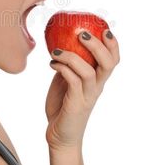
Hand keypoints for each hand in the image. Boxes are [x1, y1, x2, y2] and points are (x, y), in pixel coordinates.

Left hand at [45, 29, 119, 149]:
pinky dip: (62, 68)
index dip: (113, 44)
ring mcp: (87, 96)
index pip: (114, 60)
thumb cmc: (63, 106)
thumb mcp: (67, 81)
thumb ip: (69, 65)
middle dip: (97, 45)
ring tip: (55, 50)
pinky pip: (72, 81)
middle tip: (81, 33)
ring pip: (88, 71)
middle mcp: (97, 87)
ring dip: (71, 56)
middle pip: (108, 63)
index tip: (105, 28)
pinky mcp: (76, 104)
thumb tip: (60, 44)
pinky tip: (52, 63)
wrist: (60, 135)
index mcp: (98, 80)